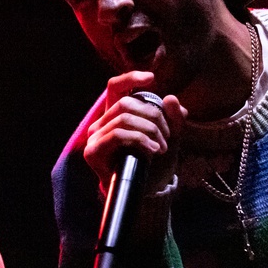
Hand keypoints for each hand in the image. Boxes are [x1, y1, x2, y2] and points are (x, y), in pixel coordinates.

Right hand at [83, 70, 186, 192]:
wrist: (145, 190)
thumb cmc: (153, 161)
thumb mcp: (169, 136)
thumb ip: (173, 118)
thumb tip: (171, 99)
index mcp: (115, 114)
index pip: (115, 87)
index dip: (131, 77)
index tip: (151, 78)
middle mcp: (102, 123)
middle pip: (127, 103)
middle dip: (153, 117)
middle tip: (168, 136)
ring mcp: (95, 137)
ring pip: (124, 118)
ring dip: (149, 130)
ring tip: (162, 146)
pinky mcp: (93, 151)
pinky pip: (118, 135)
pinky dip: (139, 139)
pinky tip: (151, 150)